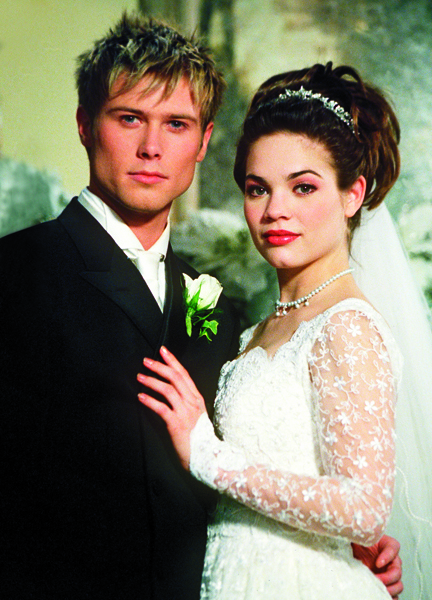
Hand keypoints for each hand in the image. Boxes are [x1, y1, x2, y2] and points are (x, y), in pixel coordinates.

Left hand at [137, 346, 206, 469]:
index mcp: (197, 398)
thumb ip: (185, 403)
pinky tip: (140, 397)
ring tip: (139, 377)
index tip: (163, 350)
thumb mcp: (195, 415)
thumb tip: (170, 391)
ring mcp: (185, 413)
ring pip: (168, 390)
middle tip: (146, 360)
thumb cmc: (199, 437)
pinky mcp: (177, 424)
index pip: (184, 374)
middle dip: (160, 366)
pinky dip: (150, 401)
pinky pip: (161, 408)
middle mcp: (192, 402)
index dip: (173, 361)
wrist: (208, 456)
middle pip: (175, 378)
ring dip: (152, 381)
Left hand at [352, 535, 402, 598]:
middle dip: (388, 578)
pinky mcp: (386, 584)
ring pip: (398, 585)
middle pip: (398, 571)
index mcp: (387, 545)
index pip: (393, 548)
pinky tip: (380, 596)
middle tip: (376, 579)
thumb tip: (353, 534)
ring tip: (378, 590)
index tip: (377, 563)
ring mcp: (389, 574)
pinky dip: (390, 597)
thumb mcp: (358, 536)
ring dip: (390, 590)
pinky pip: (394, 594)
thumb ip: (360, 535)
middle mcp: (392, 560)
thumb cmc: (357, 542)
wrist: (352, 552)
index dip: (387, 556)